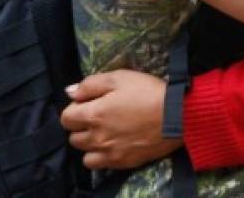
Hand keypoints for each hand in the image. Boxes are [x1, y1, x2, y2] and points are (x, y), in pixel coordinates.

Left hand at [60, 70, 181, 169]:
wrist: (177, 115)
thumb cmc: (148, 91)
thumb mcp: (120, 77)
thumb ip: (91, 84)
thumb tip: (70, 92)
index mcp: (93, 114)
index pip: (66, 118)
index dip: (76, 108)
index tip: (89, 103)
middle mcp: (96, 137)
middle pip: (73, 137)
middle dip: (82, 126)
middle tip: (99, 116)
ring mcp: (109, 153)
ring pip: (84, 154)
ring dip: (90, 144)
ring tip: (105, 133)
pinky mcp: (122, 163)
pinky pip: (99, 165)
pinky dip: (101, 156)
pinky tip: (113, 145)